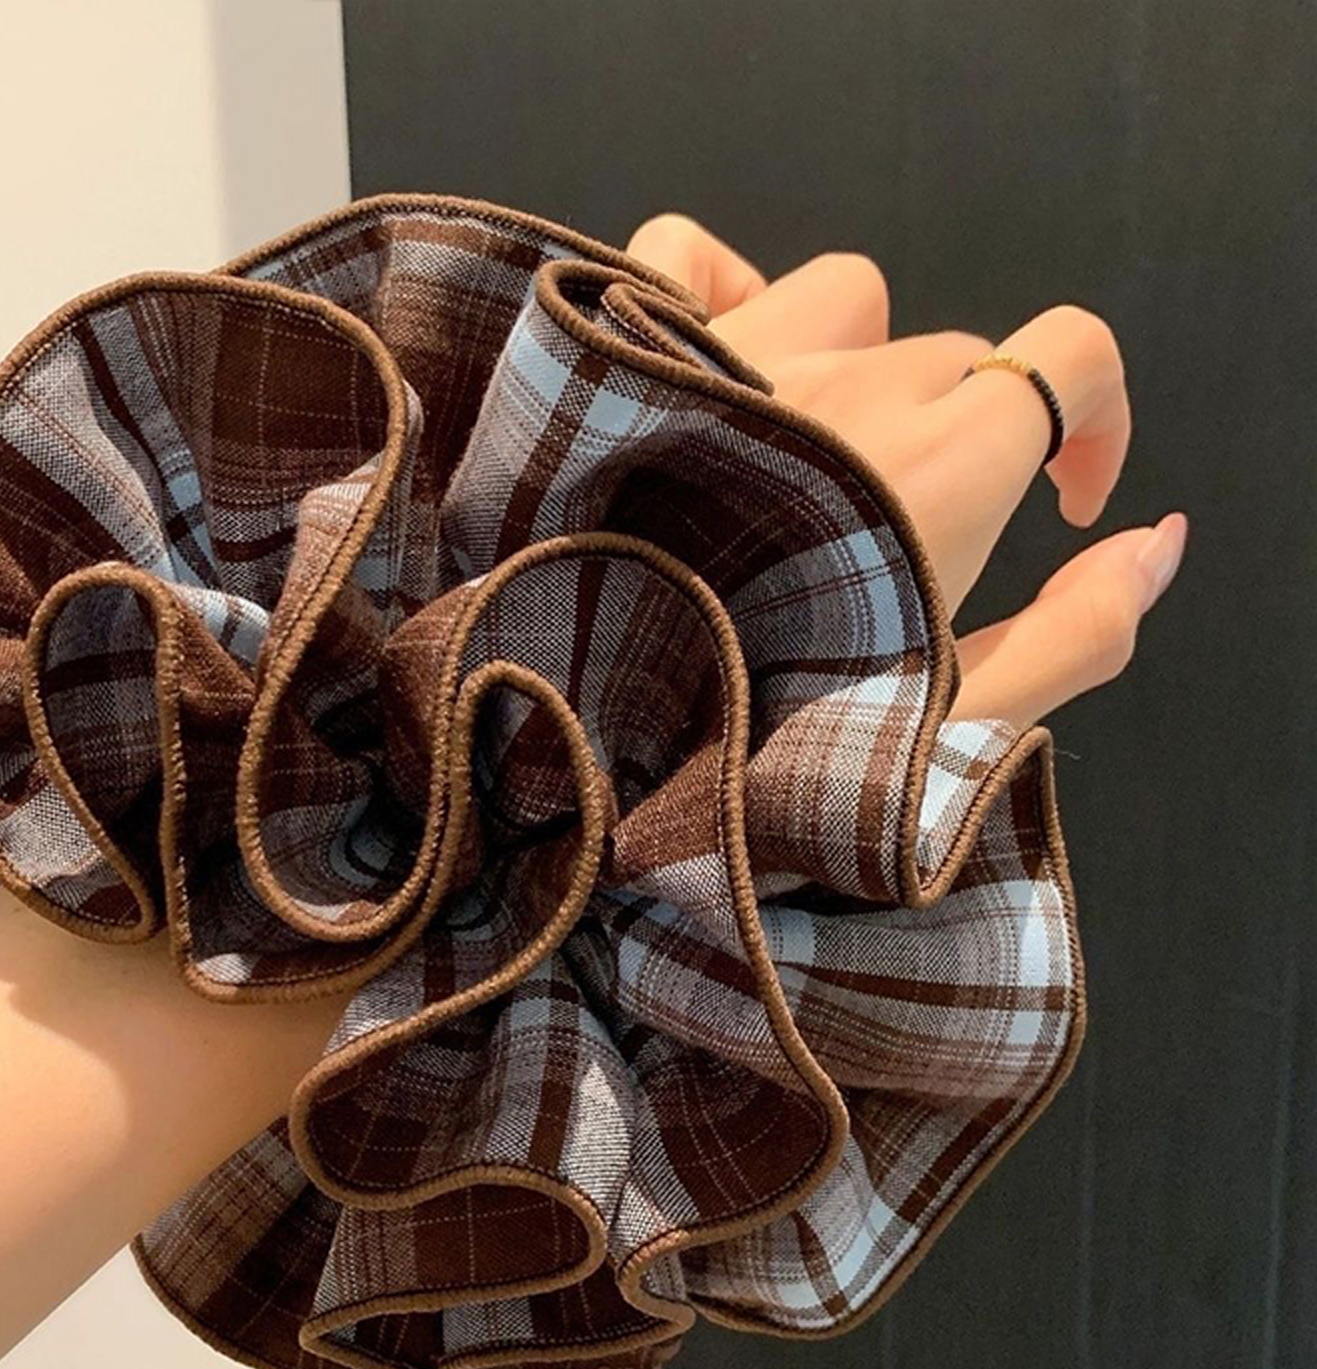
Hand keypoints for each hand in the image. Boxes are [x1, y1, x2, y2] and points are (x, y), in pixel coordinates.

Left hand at [626, 214, 1186, 725]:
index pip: (1073, 356)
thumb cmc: (764, 747)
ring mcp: (734, 356)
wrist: (580, 733)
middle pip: (952, 361)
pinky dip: (713, 292)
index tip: (1061, 496)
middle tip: (882, 549)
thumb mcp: (951, 727)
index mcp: (937, 472)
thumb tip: (1154, 542)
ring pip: (846, 300)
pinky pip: (687, 255)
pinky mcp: (633, 351)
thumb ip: (1075, 632)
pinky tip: (711, 369)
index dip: (1092, 421)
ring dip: (849, 363)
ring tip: (797, 468)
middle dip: (952, 440)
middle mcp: (848, 390)